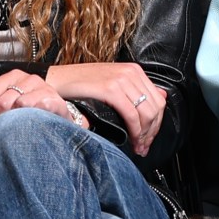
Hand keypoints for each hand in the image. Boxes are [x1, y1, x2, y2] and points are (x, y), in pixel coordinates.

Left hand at [0, 69, 70, 132]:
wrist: (59, 116)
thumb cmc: (33, 111)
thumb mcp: (12, 105)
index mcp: (12, 77)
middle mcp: (26, 79)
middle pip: (1, 100)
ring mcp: (41, 87)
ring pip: (17, 104)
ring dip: (12, 123)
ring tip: (12, 133)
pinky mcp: (54, 99)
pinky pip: (36, 108)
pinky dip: (29, 120)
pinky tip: (29, 127)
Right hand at [46, 62, 166, 156]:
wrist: (56, 81)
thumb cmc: (81, 86)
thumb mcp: (112, 83)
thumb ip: (135, 90)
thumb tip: (162, 96)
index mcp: (134, 70)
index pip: (158, 100)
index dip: (157, 124)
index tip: (148, 138)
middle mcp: (130, 73)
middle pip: (155, 108)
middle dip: (152, 132)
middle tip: (143, 147)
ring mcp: (121, 79)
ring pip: (146, 113)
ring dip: (144, 134)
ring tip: (137, 147)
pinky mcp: (110, 89)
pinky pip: (132, 115)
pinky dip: (135, 130)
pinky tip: (131, 139)